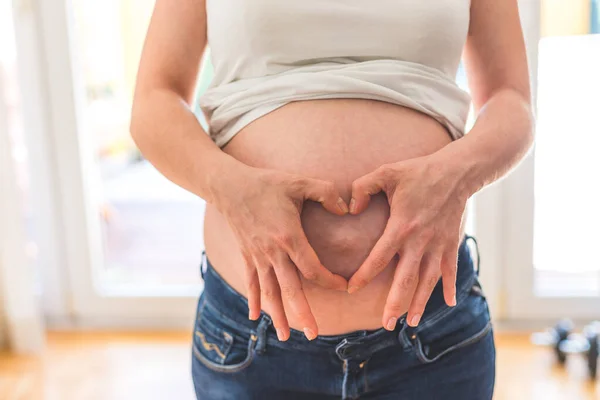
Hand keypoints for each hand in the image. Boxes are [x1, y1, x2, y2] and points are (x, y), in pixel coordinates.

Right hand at [213, 164, 348, 340]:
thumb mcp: (300, 182)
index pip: (312, 268)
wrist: (230, 186)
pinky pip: (251, 282)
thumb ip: (326, 193)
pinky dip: (253, 299)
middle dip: (302, 313)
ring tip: (284, 336)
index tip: (343, 285)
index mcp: (288, 236)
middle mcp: (272, 252)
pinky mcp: (247, 255)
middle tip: (313, 334)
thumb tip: (346, 208)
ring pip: (269, 292)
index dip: (329, 280)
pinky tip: (254, 316)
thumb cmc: (268, 183)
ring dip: (277, 314)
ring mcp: (257, 256)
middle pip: (289, 289)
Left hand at [347, 155, 468, 329]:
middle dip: (395, 303)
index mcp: (402, 226)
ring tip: (411, 323)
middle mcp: (421, 241)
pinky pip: (451, 270)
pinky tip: (450, 302)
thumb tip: (350, 209)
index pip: (379, 258)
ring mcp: (439, 245)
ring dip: (420, 303)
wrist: (457, 171)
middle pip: (406, 279)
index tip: (351, 289)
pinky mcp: (452, 243)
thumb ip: (362, 188)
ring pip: (428, 280)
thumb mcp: (386, 172)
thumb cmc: (418, 171)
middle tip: (386, 324)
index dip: (364, 276)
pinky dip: (451, 286)